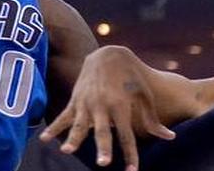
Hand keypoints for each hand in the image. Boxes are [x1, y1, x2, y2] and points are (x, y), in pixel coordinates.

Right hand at [42, 47, 174, 170]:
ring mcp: (87, 103)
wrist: (108, 54)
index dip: (130, 154)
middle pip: (103, 131)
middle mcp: (103, 106)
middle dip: (102, 147)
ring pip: (80, 124)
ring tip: (66, 151)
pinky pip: (63, 116)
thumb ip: (152, 120)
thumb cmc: (131, 78)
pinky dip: (53, 127)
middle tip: (103, 163)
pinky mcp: (75, 100)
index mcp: (122, 105)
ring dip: (74, 138)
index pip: (127, 135)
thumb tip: (170, 138)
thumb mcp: (144, 96)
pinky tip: (44, 140)